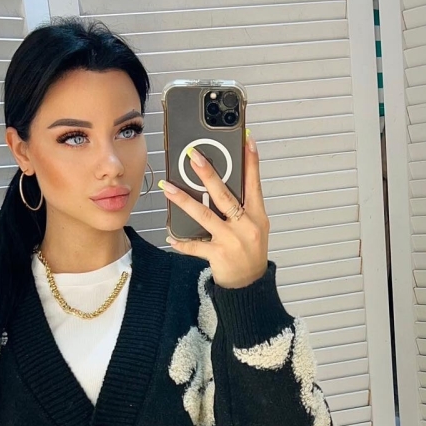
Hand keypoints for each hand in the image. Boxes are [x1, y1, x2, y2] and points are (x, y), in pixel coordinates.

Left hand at [158, 131, 269, 288]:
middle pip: (224, 195)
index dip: (251, 162)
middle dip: (208, 174)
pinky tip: (171, 236)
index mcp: (257, 216)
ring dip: (184, 201)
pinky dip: (182, 242)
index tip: (246, 140)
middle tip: (194, 157)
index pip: (255, 184)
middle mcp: (246, 226)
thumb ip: (243, 207)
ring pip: (204, 216)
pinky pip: (195, 246)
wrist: (250, 285)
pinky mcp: (218, 256)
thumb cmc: (250, 253)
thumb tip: (222, 184)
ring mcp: (231, 241)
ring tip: (168, 187)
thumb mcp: (255, 227)